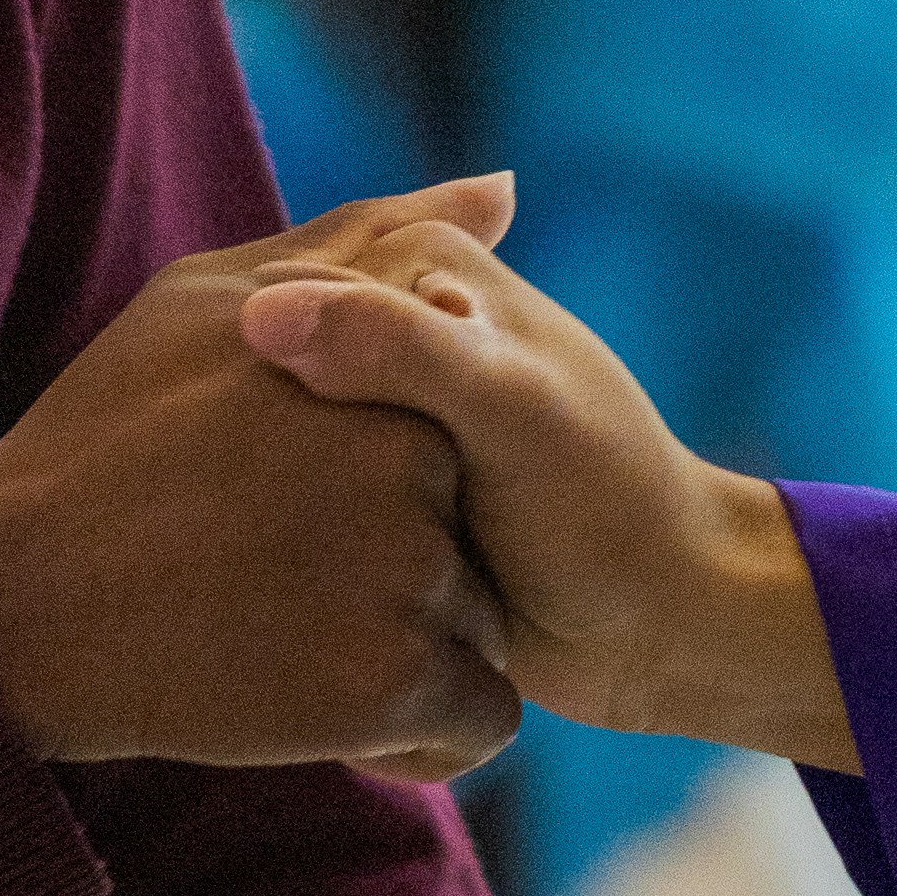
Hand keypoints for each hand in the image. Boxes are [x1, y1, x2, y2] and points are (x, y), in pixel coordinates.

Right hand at [0, 185, 524, 773]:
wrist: (8, 604)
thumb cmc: (103, 439)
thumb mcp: (216, 300)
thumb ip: (365, 243)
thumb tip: (502, 191)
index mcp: (375, 360)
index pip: (457, 431)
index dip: (381, 475)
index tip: (288, 498)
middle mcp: (406, 457)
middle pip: (471, 526)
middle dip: (402, 556)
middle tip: (272, 570)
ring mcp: (402, 573)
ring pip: (476, 623)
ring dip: (407, 642)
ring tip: (279, 633)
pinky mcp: (386, 685)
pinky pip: (474, 716)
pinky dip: (419, 728)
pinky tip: (325, 703)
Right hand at [239, 236, 857, 767]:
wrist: (661, 624)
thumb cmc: (603, 500)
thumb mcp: (508, 405)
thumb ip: (403, 347)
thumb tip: (266, 316)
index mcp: (418, 271)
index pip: (283, 293)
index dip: (246, 368)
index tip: (235, 449)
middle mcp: (389, 337)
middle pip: (266, 380)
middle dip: (252, 451)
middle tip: (259, 531)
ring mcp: (376, 432)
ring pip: (272, 462)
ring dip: (264, 520)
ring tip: (268, 582)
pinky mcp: (369, 514)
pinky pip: (297, 528)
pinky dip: (289, 566)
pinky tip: (285, 617)